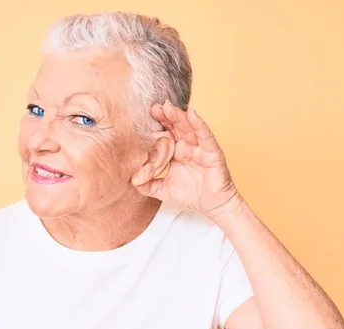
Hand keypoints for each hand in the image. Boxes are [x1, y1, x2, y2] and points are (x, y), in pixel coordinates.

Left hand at [133, 100, 240, 216]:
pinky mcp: (212, 152)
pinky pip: (205, 136)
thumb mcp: (163, 190)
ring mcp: (200, 148)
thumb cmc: (191, 195)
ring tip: (167, 107)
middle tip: (153, 107)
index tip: (142, 117)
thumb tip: (131, 181)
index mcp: (176, 152)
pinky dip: (199, 124)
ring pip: (188, 127)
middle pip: (175, 126)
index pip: (164, 134)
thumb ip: (147, 185)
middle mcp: (187, 146)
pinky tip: (192, 113)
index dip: (155, 126)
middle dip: (165, 116)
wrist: (212, 206)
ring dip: (178, 116)